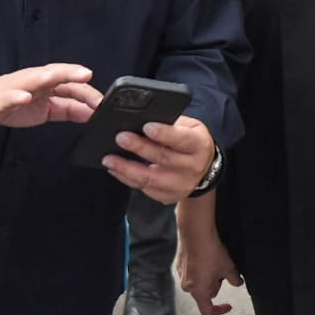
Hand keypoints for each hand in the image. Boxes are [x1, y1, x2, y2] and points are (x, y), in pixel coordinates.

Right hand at [0, 63, 99, 133]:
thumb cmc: (16, 104)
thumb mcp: (48, 110)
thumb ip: (70, 109)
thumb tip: (93, 113)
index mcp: (47, 83)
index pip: (70, 84)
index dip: (87, 92)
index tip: (101, 102)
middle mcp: (34, 81)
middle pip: (54, 73)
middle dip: (69, 73)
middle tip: (85, 74)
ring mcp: (16, 88)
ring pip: (31, 79)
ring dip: (43, 77)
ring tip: (55, 76)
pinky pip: (8, 97)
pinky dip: (15, 96)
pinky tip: (23, 97)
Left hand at [102, 115, 216, 204]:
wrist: (204, 168)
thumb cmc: (192, 142)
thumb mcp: (189, 127)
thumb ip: (170, 123)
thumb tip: (142, 119)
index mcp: (199, 145)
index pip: (181, 139)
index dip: (164, 134)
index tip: (146, 127)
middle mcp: (192, 167)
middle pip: (163, 158)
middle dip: (139, 148)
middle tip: (120, 138)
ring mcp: (181, 185)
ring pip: (150, 178)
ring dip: (126, 169)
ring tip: (109, 159)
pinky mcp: (169, 196)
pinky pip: (144, 189)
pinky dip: (128, 179)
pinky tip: (116, 170)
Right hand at [176, 225, 243, 314]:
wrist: (196, 232)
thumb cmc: (211, 251)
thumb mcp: (228, 267)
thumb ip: (235, 280)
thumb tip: (238, 283)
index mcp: (198, 292)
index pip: (207, 311)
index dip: (220, 310)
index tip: (228, 305)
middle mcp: (187, 287)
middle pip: (204, 294)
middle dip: (215, 286)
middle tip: (223, 272)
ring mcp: (181, 275)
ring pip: (198, 283)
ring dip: (207, 277)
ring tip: (215, 262)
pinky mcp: (179, 265)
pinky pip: (192, 272)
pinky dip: (200, 269)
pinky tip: (206, 257)